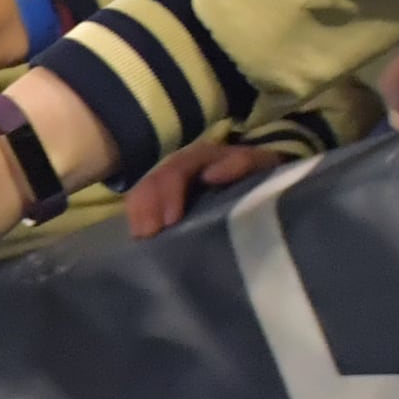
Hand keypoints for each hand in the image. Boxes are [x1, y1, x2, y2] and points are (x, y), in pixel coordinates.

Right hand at [123, 138, 280, 238]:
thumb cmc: (259, 174)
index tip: (170, 222)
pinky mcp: (165, 203)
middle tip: (147, 236)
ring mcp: (169, 185)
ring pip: (142, 194)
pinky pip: (143, 208)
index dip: (168, 193)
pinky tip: (139, 241)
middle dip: (147, 209)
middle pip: (152, 183)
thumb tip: (210, 175)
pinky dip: (138, 223)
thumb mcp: (259, 164)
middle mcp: (178, 167)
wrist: (260, 180)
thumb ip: (241, 164)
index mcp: (200, 157)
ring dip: (139, 217)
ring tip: (141, 240)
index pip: (176, 170)